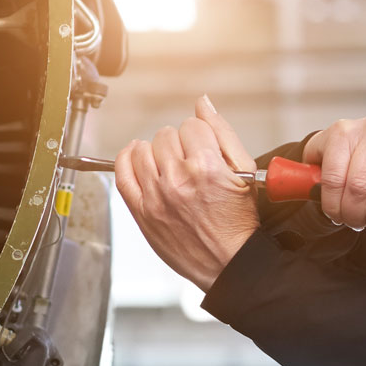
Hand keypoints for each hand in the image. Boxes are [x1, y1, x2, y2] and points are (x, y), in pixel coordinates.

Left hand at [113, 96, 261, 293]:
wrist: (227, 262)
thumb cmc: (238, 222)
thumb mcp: (244, 172)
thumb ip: (223, 133)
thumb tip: (204, 103)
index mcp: (206, 168)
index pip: (192, 125)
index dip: (200, 135)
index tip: (204, 147)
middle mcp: (178, 180)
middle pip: (166, 135)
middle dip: (180, 144)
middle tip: (190, 161)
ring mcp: (156, 197)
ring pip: (143, 149)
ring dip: (155, 151)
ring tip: (168, 164)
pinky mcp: (142, 212)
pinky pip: (122, 173)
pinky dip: (126, 159)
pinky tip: (137, 156)